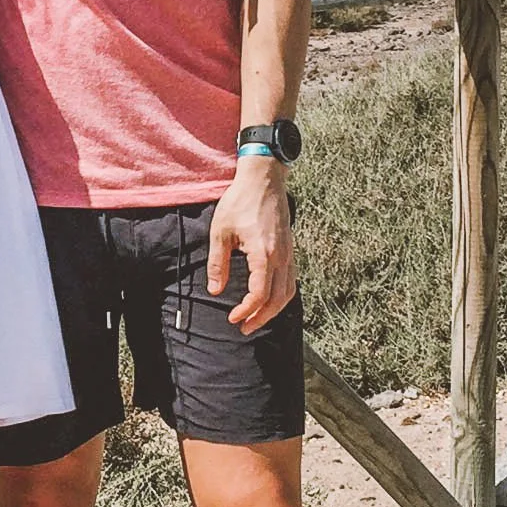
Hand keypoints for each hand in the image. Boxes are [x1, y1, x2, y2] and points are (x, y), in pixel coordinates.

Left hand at [207, 157, 297, 332]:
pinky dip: (281, 296)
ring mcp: (289, 253)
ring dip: (273, 310)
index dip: (247, 310)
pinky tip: (268, 300)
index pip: (259, 294)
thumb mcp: (221, 231)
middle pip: (277, 299)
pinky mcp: (290, 249)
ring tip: (255, 319)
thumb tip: (215, 290)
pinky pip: (291, 281)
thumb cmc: (240, 202)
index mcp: (264, 253)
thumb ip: (218, 263)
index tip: (233, 318)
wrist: (264, 179)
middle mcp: (281, 256)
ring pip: (287, 292)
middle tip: (243, 328)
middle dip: (261, 318)